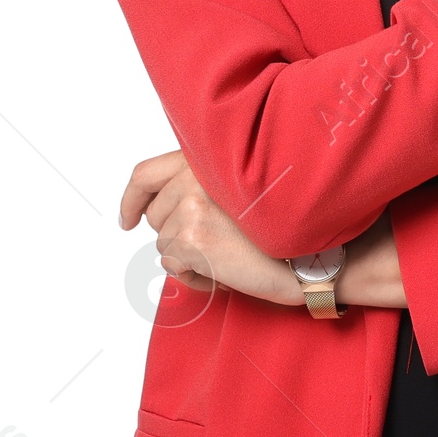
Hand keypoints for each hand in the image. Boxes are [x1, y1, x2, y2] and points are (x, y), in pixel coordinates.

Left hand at [120, 150, 303, 306]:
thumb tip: (158, 210)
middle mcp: (195, 177)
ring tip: (226, 256)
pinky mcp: (194, 239)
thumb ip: (201, 186)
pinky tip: (224, 271)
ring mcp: (192, 207)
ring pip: (163, 244)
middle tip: (213, 245)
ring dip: (188, 258)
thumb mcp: (240, 191)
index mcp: (205, 160)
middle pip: (154, 216)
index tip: (128, 218)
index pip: (146, 173)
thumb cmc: (281, 227)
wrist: (310, 255)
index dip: (131, 199)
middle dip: (174, 236)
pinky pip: (173, 266)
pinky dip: (194, 276)